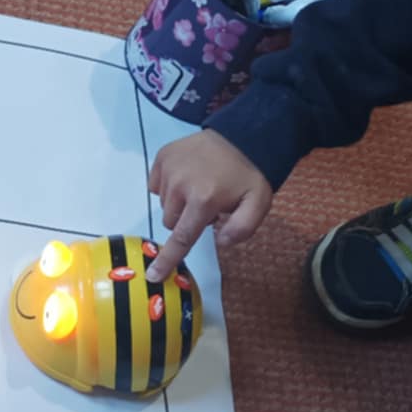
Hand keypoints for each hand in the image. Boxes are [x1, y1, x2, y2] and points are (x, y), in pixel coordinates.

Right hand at [145, 130, 272, 281]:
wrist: (242, 136)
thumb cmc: (249, 174)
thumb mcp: (258, 204)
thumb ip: (242, 229)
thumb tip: (218, 241)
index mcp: (203, 200)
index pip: (181, 238)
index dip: (167, 260)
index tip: (153, 276)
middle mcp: (180, 185)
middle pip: (171, 222)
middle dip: (186, 220)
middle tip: (208, 205)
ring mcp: (168, 169)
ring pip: (163, 204)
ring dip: (179, 202)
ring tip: (200, 186)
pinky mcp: (162, 157)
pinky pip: (156, 185)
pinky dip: (169, 186)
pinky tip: (187, 176)